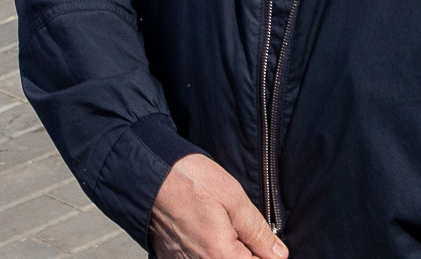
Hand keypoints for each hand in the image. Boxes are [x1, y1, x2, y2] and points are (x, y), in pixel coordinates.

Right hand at [151, 154, 285, 258]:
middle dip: (243, 250)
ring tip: (213, 222)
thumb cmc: (186, 178)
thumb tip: (278, 254)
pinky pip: (196, 258)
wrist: (142, 170)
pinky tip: (198, 228)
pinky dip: (202, 249)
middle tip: (234, 224)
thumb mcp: (232, 196)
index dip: (266, 251)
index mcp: (222, 257)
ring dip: (222, 248)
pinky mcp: (168, 257)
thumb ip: (258, 230)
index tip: (259, 235)